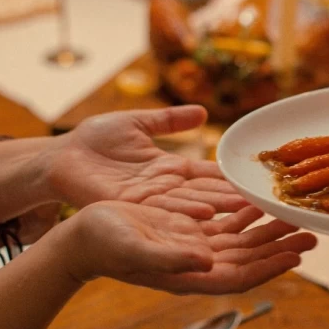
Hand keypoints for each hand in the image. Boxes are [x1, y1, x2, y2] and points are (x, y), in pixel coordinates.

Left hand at [44, 105, 247, 218]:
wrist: (58, 157)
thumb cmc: (93, 141)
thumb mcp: (137, 122)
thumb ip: (169, 120)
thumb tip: (203, 112)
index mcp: (170, 171)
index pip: (210, 177)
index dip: (234, 181)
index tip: (261, 184)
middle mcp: (166, 190)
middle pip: (210, 196)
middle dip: (238, 203)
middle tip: (270, 207)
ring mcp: (151, 202)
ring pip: (193, 207)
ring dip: (220, 211)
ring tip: (248, 215)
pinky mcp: (132, 208)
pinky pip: (164, 212)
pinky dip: (186, 214)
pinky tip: (209, 215)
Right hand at [64, 203, 316, 293]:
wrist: (82, 235)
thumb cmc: (103, 245)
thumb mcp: (136, 250)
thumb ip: (172, 259)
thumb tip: (208, 263)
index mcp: (191, 275)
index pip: (241, 276)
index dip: (270, 267)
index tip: (297, 256)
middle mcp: (199, 263)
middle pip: (250, 257)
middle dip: (281, 246)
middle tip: (312, 232)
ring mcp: (195, 246)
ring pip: (242, 240)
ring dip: (268, 230)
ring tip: (296, 216)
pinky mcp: (188, 229)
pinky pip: (226, 222)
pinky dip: (246, 213)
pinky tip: (261, 201)